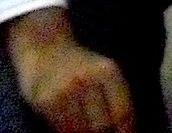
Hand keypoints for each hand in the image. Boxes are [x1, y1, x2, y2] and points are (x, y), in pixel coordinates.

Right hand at [4, 8, 134, 132]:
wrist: (45, 48)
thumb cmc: (81, 64)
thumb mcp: (104, 71)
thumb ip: (117, 96)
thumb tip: (126, 128)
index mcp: (107, 71)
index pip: (122, 112)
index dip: (126, 131)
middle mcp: (86, 80)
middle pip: (102, 124)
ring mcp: (63, 91)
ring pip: (80, 130)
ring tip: (90, 131)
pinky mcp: (44, 102)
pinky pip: (61, 128)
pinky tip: (73, 129)